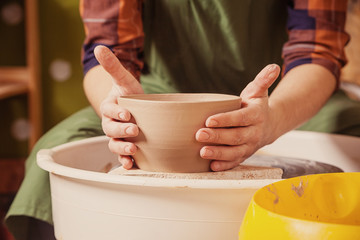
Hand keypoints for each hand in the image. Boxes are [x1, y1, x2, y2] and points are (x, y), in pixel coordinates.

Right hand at [94, 45, 143, 168]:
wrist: (137, 107)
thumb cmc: (130, 92)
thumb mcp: (124, 78)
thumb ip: (113, 65)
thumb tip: (99, 47)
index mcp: (109, 107)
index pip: (109, 110)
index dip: (116, 111)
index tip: (127, 113)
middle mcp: (110, 124)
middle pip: (110, 129)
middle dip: (121, 131)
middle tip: (134, 131)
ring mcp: (117, 136)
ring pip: (114, 144)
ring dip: (121, 149)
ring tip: (133, 150)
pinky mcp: (125, 146)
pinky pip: (122, 155)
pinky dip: (126, 161)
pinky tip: (132, 165)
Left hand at [195, 64, 280, 170]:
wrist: (269, 125)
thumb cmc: (256, 105)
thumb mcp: (258, 92)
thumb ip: (263, 80)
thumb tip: (274, 67)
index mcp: (256, 115)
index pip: (240, 118)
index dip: (225, 120)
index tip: (209, 120)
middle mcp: (254, 133)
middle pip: (235, 137)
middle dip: (217, 137)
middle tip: (199, 135)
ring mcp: (250, 146)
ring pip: (235, 152)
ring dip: (218, 154)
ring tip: (202, 152)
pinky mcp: (244, 155)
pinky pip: (235, 162)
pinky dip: (224, 166)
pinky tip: (211, 166)